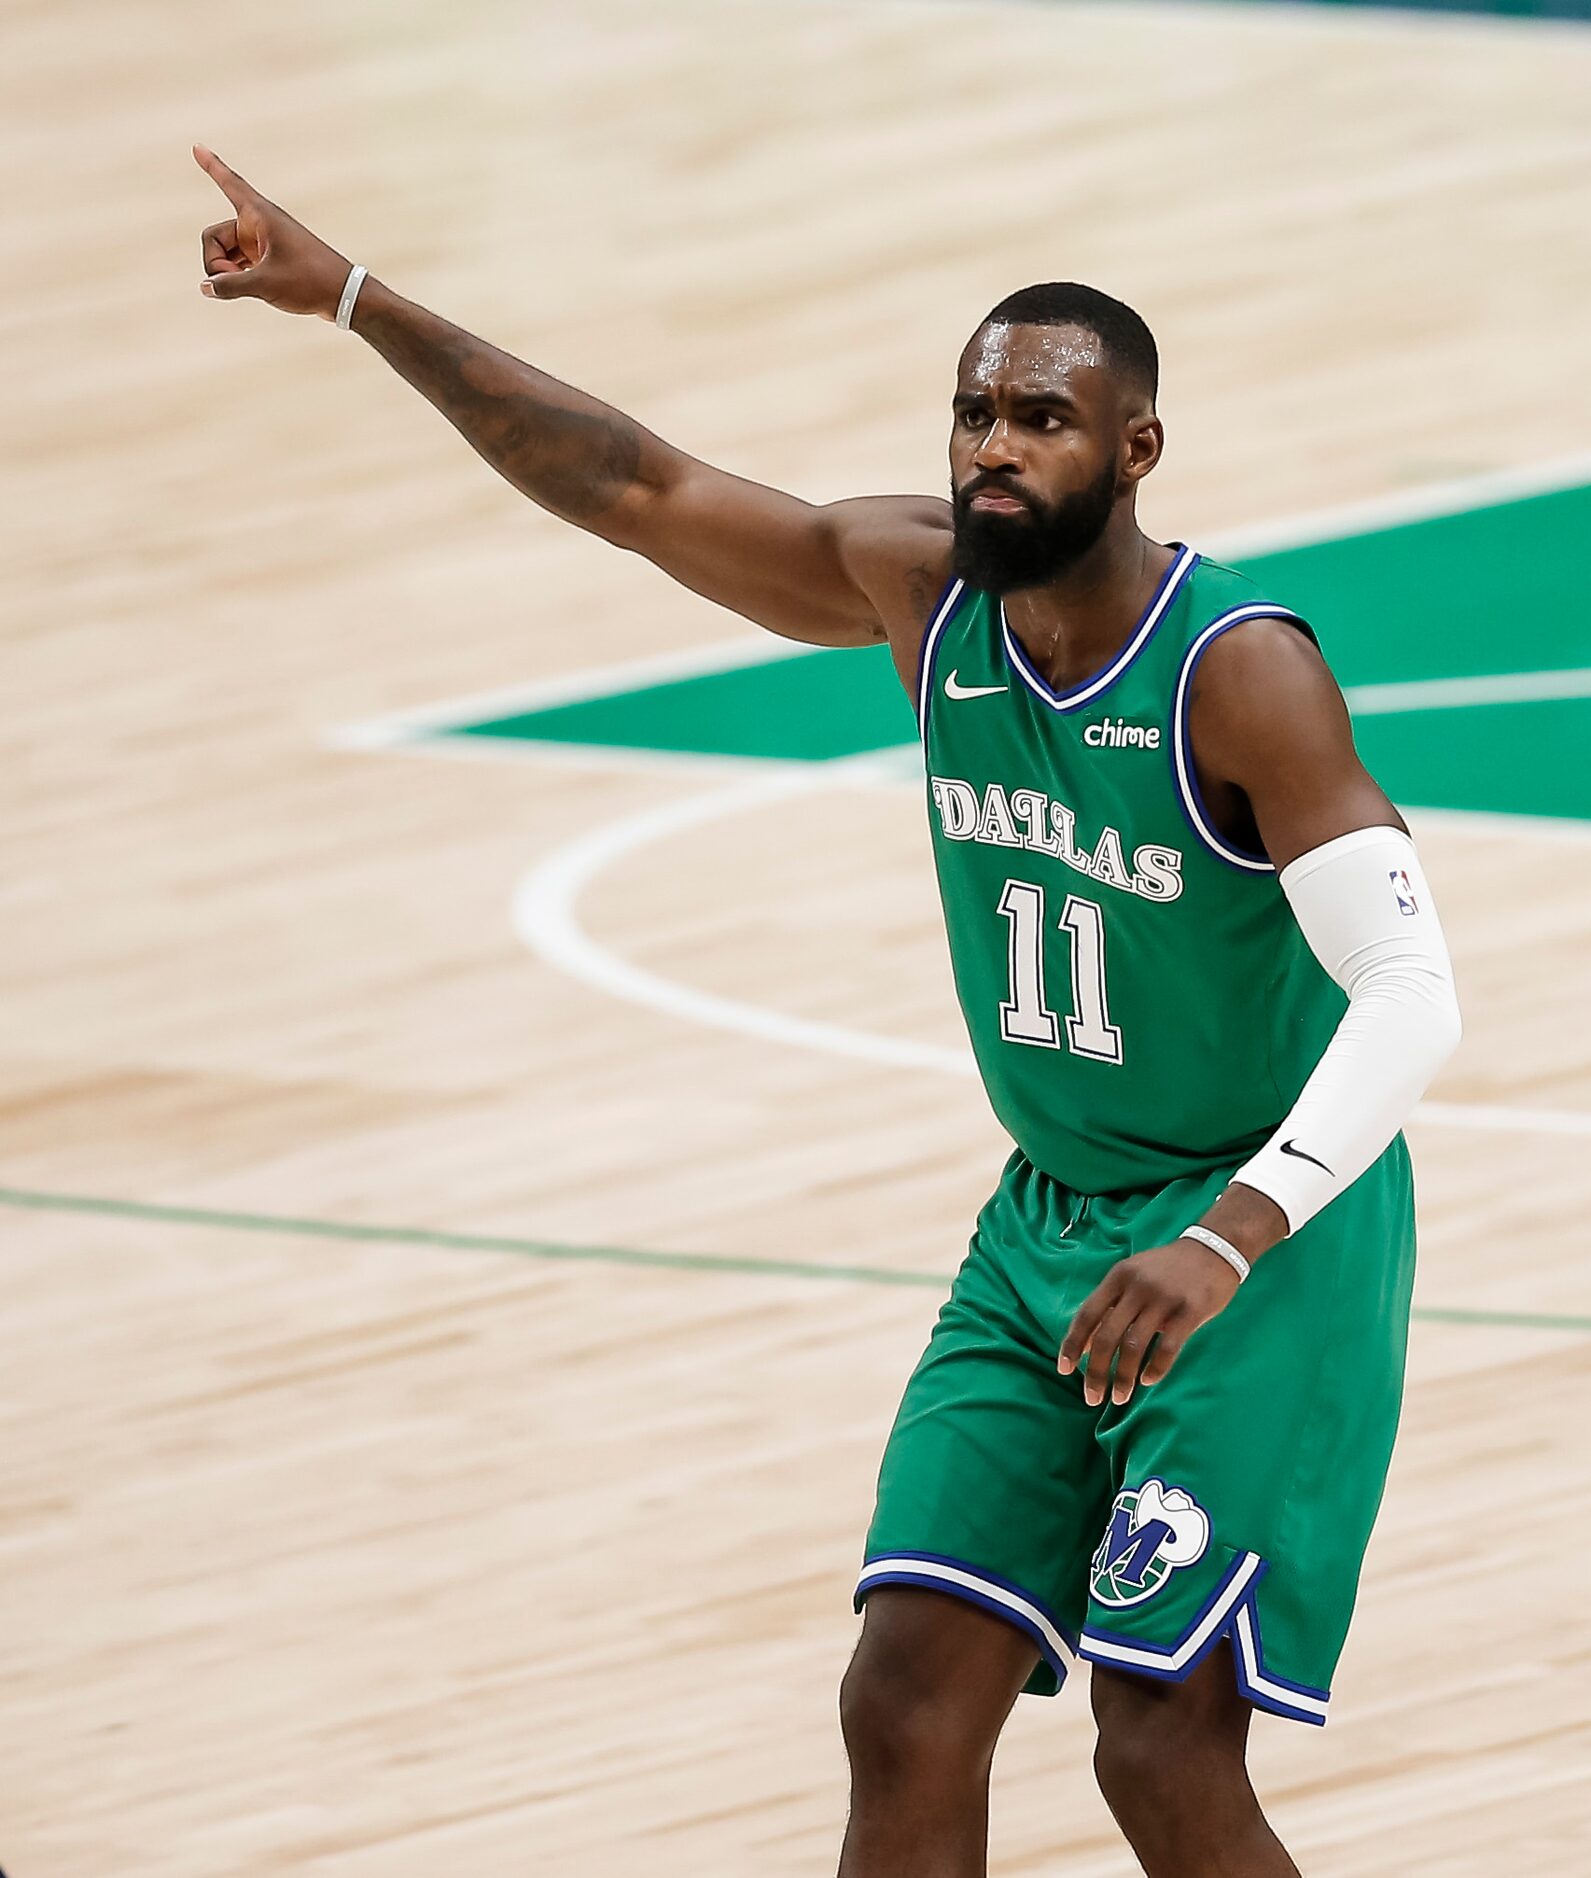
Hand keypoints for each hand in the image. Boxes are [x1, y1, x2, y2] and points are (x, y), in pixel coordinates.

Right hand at [194, 144, 352, 318]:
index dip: (211, 166)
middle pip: (213, 238)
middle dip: (215, 261)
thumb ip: (230, 285)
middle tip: (230, 280)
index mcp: (259, 215)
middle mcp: (257, 225)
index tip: (197, 146)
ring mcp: (261, 244)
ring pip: (223, 255)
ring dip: (226, 274)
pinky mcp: (266, 261)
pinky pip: (236, 266)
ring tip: (247, 288)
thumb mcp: (266, 284)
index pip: (230, 184)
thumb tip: (206, 287)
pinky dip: (236, 279)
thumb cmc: (310, 281)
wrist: (343, 296)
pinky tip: (244, 289)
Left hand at [1058, 1239, 1239, 1407]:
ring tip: (1119, 1397)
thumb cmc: (1167, 1269)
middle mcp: (1137, 1287)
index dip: (1073, 1344)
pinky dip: (1155, 1368)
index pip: (1087, 1314)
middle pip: (1107, 1336)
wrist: (1213, 1250)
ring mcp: (1164, 1299)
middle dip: (1096, 1372)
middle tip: (1092, 1397)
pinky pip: (1167, 1347)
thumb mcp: (1133, 1276)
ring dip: (1124, 1377)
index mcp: (1118, 1277)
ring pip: (1134, 1346)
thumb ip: (1111, 1305)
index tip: (1064, 1370)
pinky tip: (1148, 1380)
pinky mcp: (1190, 1311)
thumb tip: (1085, 1344)